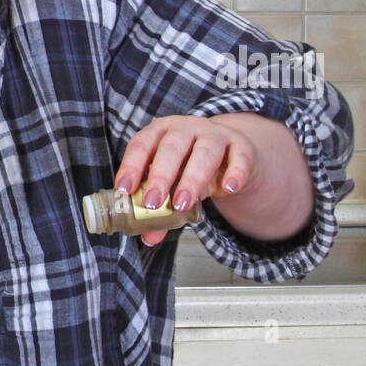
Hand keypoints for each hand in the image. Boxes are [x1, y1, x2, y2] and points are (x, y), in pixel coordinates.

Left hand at [113, 114, 258, 247]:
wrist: (230, 153)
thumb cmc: (190, 165)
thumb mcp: (172, 183)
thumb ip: (160, 208)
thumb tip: (148, 237)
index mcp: (160, 132)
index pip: (142, 144)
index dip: (131, 166)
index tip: (124, 189)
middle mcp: (186, 128)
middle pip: (172, 147)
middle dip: (160, 175)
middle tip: (153, 202)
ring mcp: (215, 134)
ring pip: (205, 151)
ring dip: (192, 178)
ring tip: (182, 204)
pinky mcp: (241, 146)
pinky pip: (240, 157)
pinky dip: (235, 173)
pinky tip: (228, 189)